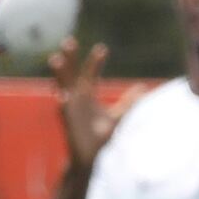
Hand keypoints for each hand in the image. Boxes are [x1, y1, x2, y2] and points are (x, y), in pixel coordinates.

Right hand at [49, 39, 138, 170]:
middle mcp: (76, 98)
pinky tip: (61, 95)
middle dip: (70, 59)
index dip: (95, 62)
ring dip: (59, 75)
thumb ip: (128, 102)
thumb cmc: (100, 137)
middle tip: (69, 41)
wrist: (90, 158)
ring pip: (63, 87)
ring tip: (56, 59)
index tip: (102, 49)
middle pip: (72, 74)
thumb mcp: (117, 117)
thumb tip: (142, 88)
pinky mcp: (68, 122)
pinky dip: (62, 102)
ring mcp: (70, 109)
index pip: (90, 74)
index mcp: (86, 95)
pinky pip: (63, 110)